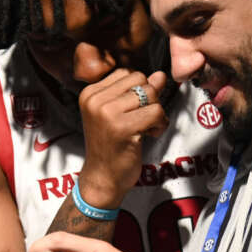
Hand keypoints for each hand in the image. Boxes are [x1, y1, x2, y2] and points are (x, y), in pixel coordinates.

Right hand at [77, 69, 169, 207]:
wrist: (103, 178)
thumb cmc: (112, 147)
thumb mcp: (122, 114)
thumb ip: (139, 92)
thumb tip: (160, 75)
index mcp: (90, 94)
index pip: (127, 73)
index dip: (138, 90)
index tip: (133, 112)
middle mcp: (95, 100)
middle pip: (140, 80)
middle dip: (150, 99)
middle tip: (142, 120)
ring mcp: (107, 113)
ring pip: (150, 94)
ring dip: (157, 112)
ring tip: (147, 128)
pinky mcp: (122, 127)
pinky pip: (156, 112)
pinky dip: (161, 124)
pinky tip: (150, 135)